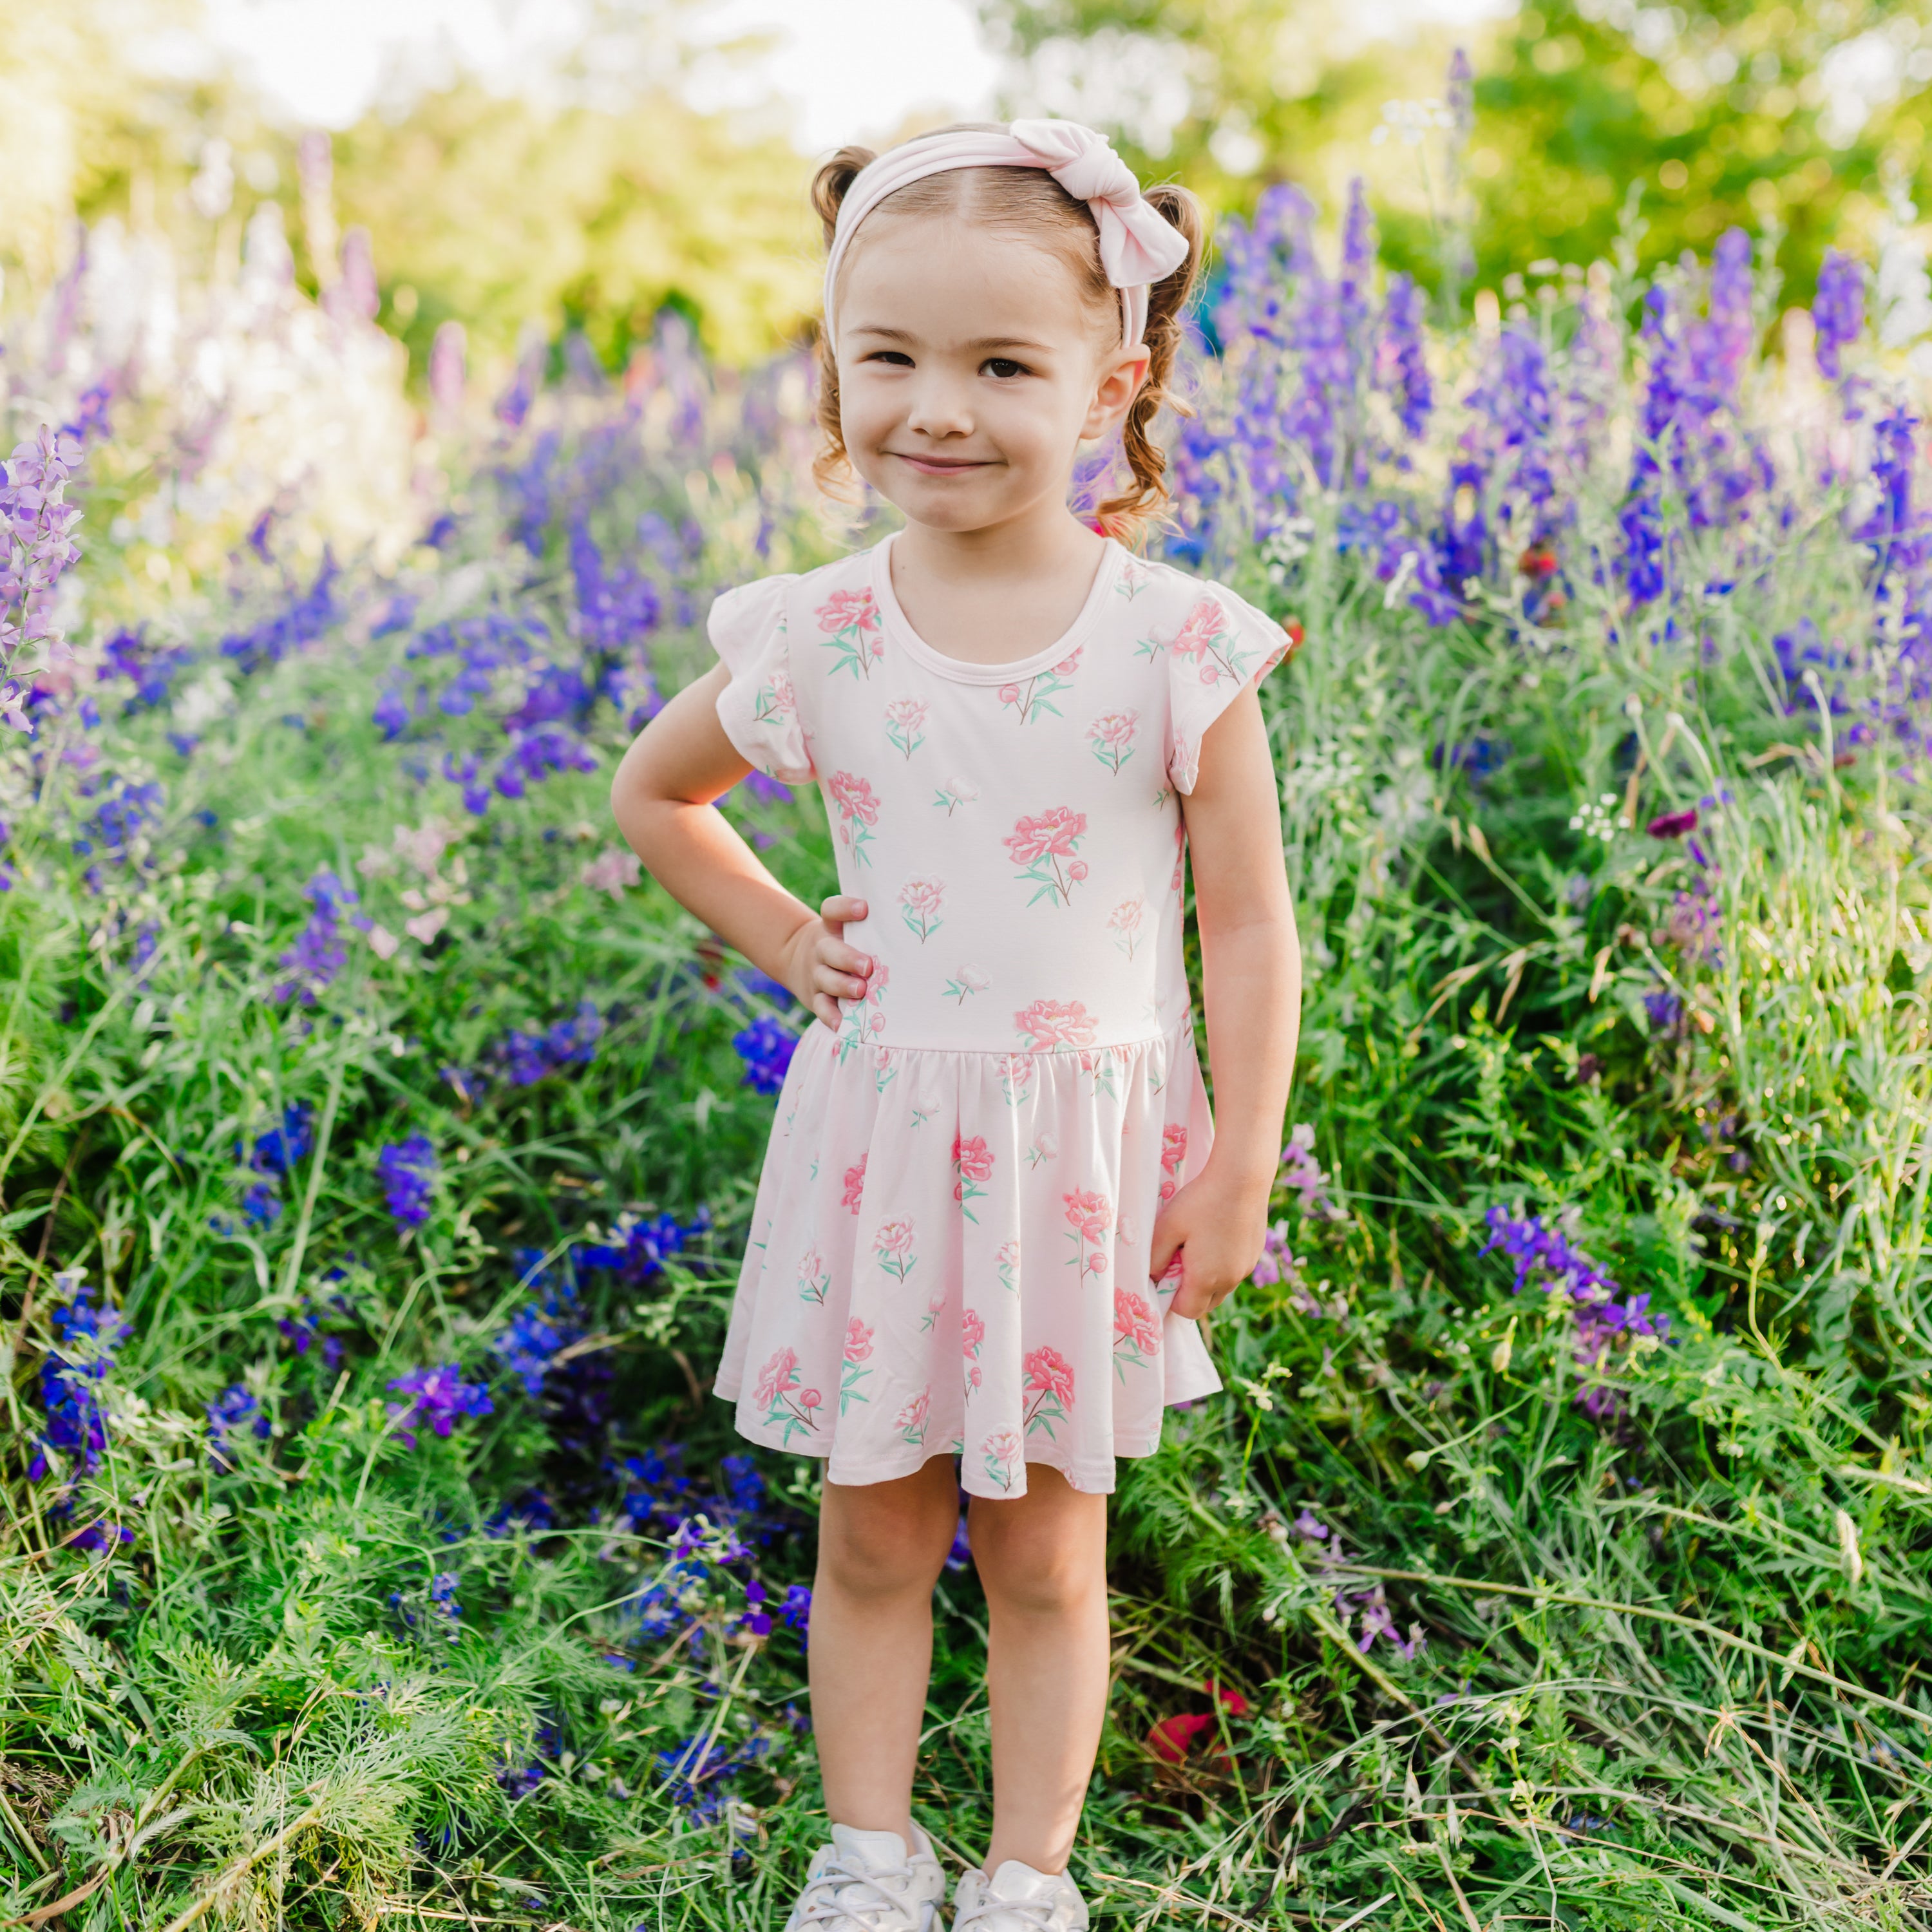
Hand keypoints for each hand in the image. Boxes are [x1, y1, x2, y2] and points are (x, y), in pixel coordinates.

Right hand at [780, 894, 873, 1029]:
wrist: (796, 959)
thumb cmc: (841, 944)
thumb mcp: (845, 930)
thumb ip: (869, 929)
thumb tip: (910, 930)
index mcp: (831, 928)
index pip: (832, 911)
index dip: (845, 908)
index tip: (864, 908)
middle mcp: (821, 949)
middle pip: (830, 950)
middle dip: (849, 959)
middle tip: (868, 967)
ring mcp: (816, 974)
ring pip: (826, 979)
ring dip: (843, 986)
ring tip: (861, 992)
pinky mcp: (814, 997)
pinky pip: (821, 1008)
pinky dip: (831, 1017)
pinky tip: (842, 1024)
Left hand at [1149, 1161, 1269, 1320]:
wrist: (1242, 1177)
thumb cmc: (1200, 1201)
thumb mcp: (1167, 1227)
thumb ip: (1154, 1258)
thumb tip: (1152, 1277)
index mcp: (1206, 1278)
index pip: (1187, 1311)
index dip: (1171, 1299)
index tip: (1164, 1276)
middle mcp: (1230, 1279)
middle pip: (1206, 1304)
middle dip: (1189, 1293)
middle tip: (1178, 1263)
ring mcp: (1246, 1267)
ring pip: (1222, 1288)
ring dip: (1207, 1279)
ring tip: (1196, 1247)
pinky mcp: (1255, 1253)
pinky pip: (1235, 1271)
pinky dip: (1222, 1265)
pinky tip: (1215, 1236)